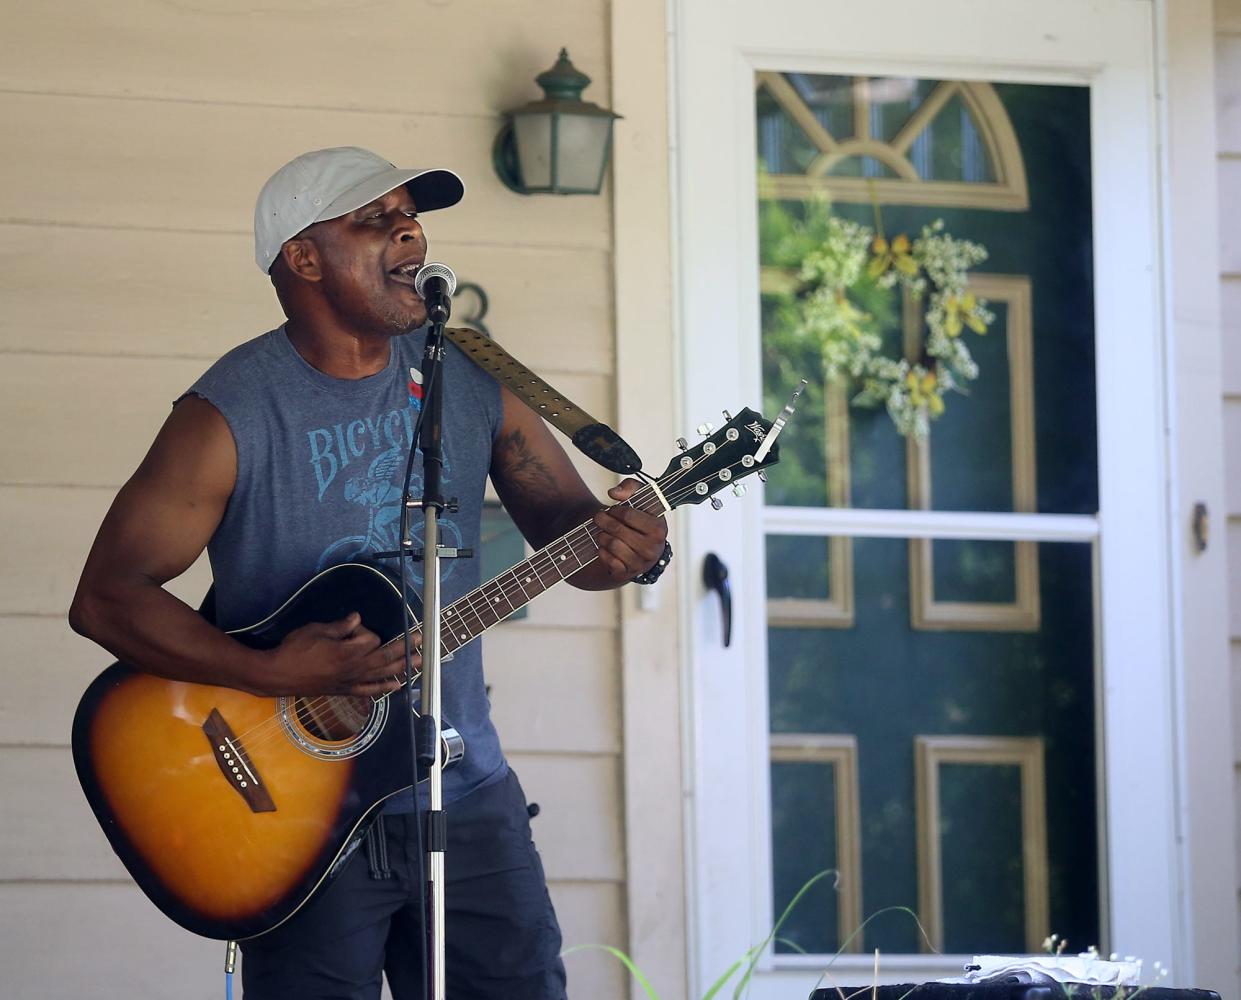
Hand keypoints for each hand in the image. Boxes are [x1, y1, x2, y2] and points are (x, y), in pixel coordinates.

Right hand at [261, 612, 415, 696]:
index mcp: (347, 651)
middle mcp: (354, 668)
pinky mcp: (344, 690)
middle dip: (405, 647)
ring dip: (403, 667)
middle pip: (386, 657)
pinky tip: (396, 686)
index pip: (372, 639)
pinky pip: (369, 691)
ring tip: (419, 662)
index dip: (366, 630)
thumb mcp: (316, 630)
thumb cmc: (294, 650)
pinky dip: (384, 689)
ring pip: (382, 674)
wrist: (278, 675)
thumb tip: (357, 618)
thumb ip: (340, 626)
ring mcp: (350, 681)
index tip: (353, 627)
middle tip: (422, 640)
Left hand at [593, 479, 669, 582]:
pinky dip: (602, 551)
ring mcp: (640, 563)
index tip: (613, 509)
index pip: (628, 514)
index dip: (616, 510)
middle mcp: (652, 548)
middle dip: (603, 520)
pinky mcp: (627, 573)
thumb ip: (631, 488)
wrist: (645, 552)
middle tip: (599, 517)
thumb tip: (614, 493)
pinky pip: (607, 560)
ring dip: (601, 535)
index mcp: (658, 529)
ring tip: (602, 532)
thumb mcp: (643, 501)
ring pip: (611, 544)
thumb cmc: (642, 522)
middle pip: (617, 529)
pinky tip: (604, 546)